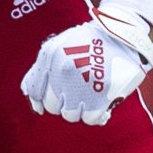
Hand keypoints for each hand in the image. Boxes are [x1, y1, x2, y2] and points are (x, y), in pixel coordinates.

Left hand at [22, 17, 147, 124]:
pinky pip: (90, 119)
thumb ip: (40, 68)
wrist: (124, 33)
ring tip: (91, 95)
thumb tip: (29, 95)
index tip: (56, 97)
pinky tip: (102, 103)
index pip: (36, 92)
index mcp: (51, 57)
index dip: (42, 99)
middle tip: (78, 91)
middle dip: (63, 101)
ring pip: (70, 115)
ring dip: (80, 108)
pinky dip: (96, 115)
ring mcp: (83, 84)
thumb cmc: (90, 41)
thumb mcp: (59, 45)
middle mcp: (64, 71)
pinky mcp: (102, 95)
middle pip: (53, 106)